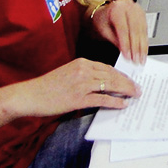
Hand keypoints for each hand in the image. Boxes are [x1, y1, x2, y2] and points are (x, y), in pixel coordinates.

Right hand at [10, 58, 141, 116]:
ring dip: (125, 90)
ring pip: (110, 85)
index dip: (121, 74)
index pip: (108, 67)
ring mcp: (81, 84)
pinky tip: (123, 104)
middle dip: (127, 82)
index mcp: (81, 62)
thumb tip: (102, 83)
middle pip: (112, 75)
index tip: (129, 79)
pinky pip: (102, 99)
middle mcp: (83, 70)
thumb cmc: (47, 86)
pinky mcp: (78, 98)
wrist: (30, 95)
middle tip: (138, 88)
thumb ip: (84, 74)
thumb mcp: (68, 73)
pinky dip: (115, 101)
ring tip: (134, 95)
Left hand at [90, 0, 147, 64]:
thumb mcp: (104, 30)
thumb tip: (125, 52)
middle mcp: (128, 6)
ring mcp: (137, 9)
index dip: (126, 44)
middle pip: (135, 30)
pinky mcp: (142, 14)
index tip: (128, 56)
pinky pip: (145, 29)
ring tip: (141, 58)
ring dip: (143, 46)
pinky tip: (144, 50)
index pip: (123, 29)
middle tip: (136, 60)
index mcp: (116, 8)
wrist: (105, 12)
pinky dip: (145, 41)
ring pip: (142, 30)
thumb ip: (114, 40)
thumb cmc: (102, 20)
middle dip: (136, 47)